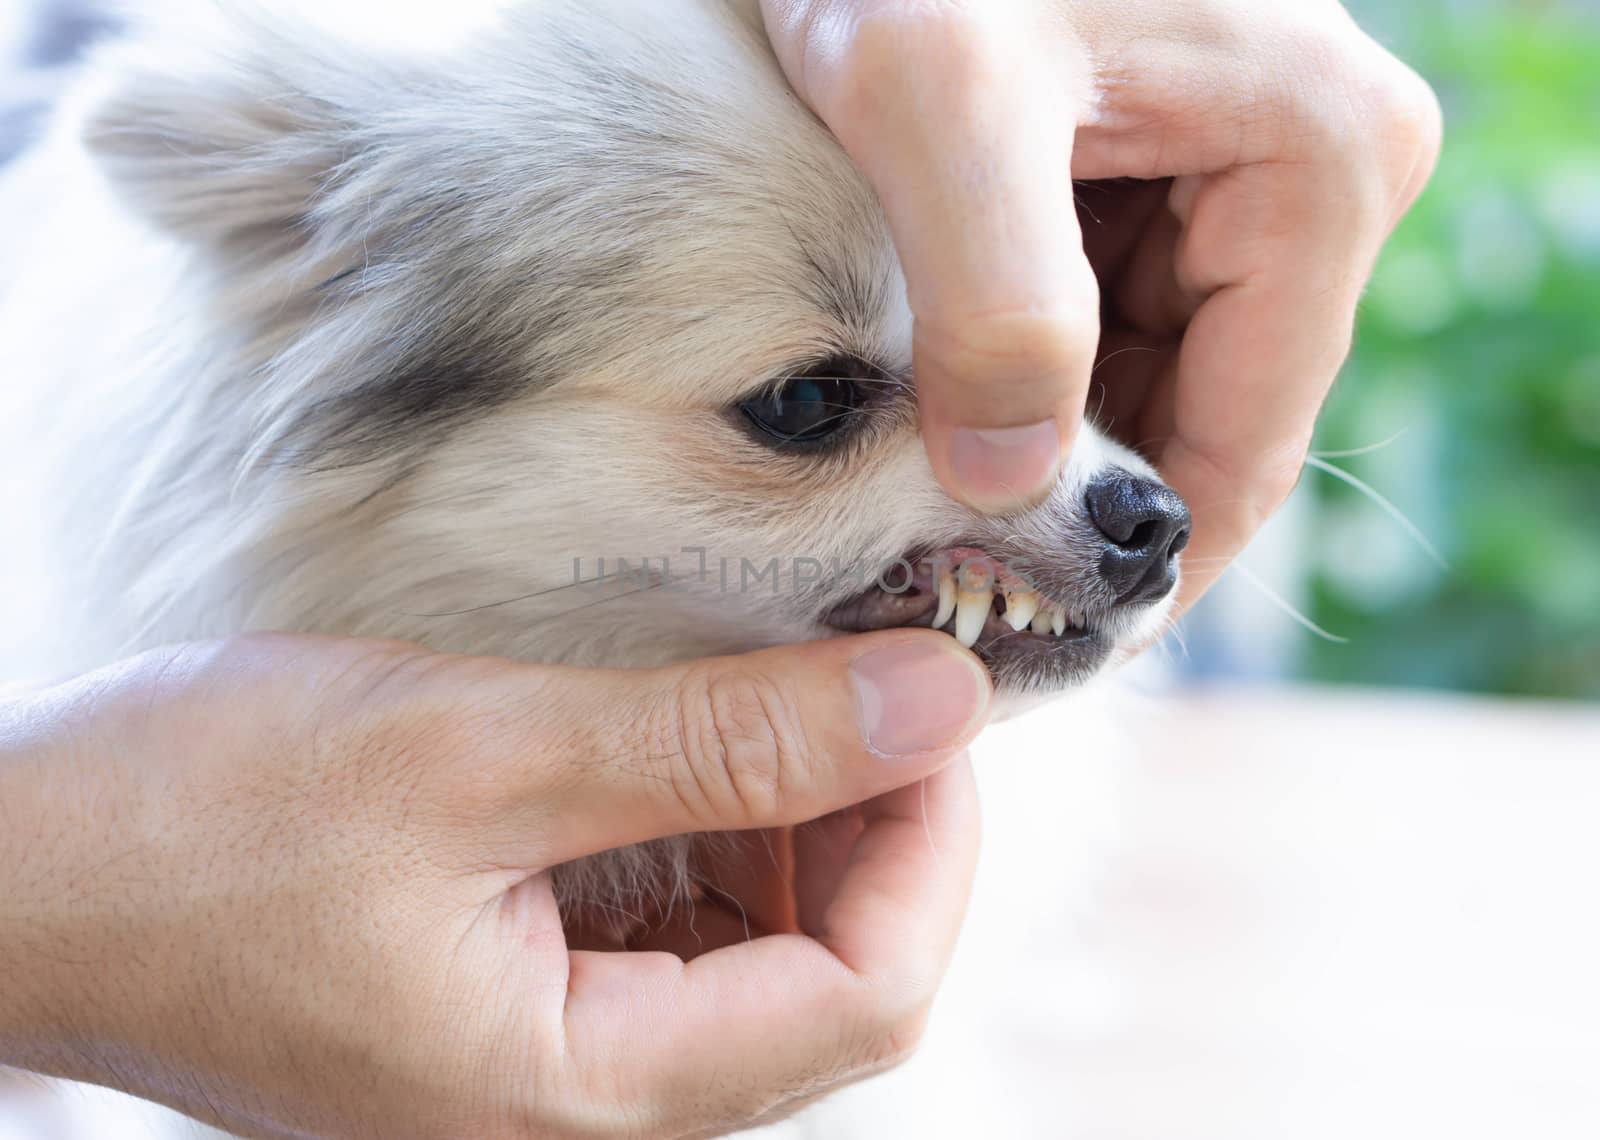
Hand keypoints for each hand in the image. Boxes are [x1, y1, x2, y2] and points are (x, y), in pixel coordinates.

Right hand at [0, 631, 989, 1138]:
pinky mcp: (527, 1001)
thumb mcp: (481, 755)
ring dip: (795, 816)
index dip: (932, 841)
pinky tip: (682, 740)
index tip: (932, 697)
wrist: (28, 873)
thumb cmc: (199, 822)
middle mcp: (586, 1110)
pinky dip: (714, 829)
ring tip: (761, 689)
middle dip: (873, 820)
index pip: (865, 997)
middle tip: (860, 668)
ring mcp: (557, 1063)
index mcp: (579, 1094)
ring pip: (765, 950)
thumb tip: (934, 698)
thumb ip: (723, 738)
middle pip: (831, 979)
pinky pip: (681, 933)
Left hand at [761, 0, 1441, 605]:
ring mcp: (1242, 162)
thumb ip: (997, 306)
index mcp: (1321, 157)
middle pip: (1202, 413)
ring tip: (922, 488)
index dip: (1141, 557)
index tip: (1030, 630)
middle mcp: (1313, 163)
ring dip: (1045, 439)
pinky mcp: (1165, 161)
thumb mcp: (938, 104)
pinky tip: (936, 393)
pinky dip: (1026, 371)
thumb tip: (1016, 486)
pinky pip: (1108, 314)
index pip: (1249, 441)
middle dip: (1081, 493)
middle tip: (950, 572)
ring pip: (1149, 374)